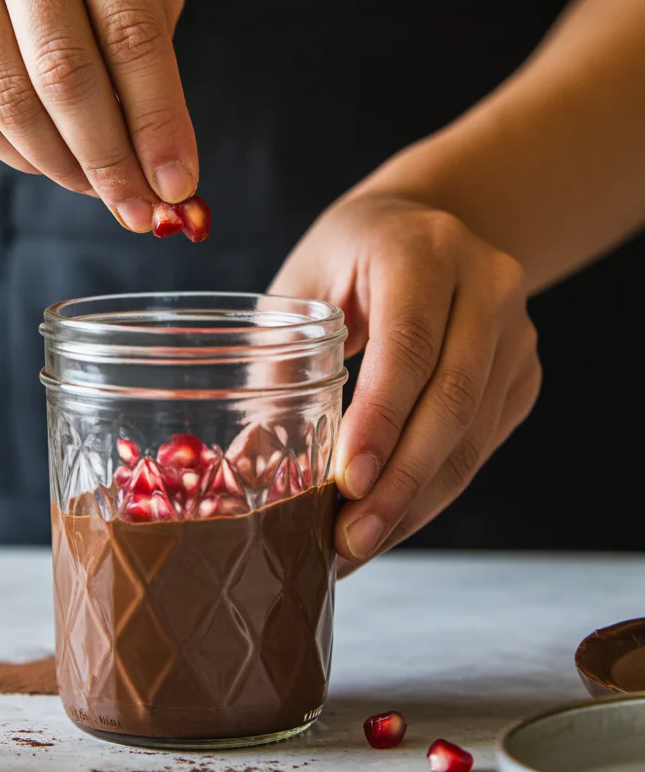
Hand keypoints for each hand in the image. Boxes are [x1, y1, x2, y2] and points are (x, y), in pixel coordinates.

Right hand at [0, 0, 194, 229]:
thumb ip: (153, 50)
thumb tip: (160, 165)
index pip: (133, 33)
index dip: (158, 122)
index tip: (177, 185)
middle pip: (66, 72)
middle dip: (109, 158)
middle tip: (137, 210)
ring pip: (9, 99)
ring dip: (62, 165)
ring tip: (97, 189)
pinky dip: (14, 151)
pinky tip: (47, 161)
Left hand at [269, 193, 540, 569]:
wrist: (425, 226)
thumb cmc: (349, 257)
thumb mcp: (304, 286)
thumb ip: (280, 364)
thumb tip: (249, 466)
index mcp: (422, 249)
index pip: (411, 342)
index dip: (382, 418)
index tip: (348, 482)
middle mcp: (486, 284)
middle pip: (452, 398)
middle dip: (399, 482)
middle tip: (348, 540)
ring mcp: (516, 331)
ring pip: (474, 434)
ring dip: (416, 500)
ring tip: (361, 545)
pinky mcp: (523, 372)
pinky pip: (483, 444)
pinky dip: (434, 489)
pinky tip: (391, 518)